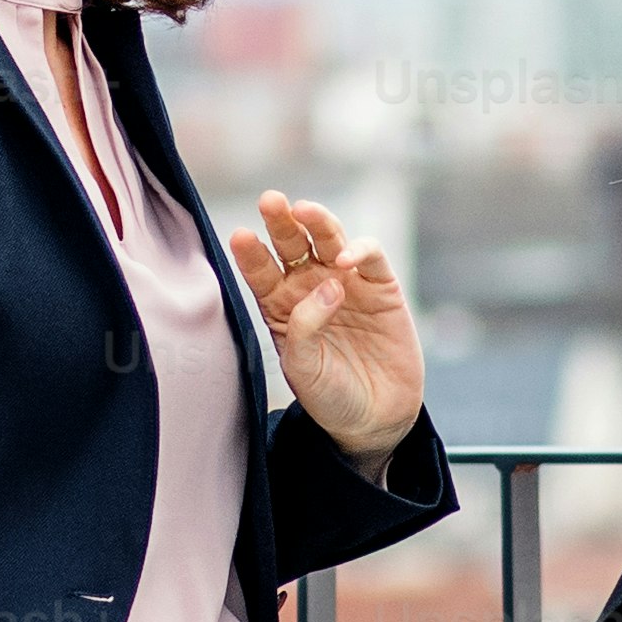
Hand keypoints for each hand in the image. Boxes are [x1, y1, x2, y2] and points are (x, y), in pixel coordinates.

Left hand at [231, 190, 424, 465]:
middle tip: (271, 202)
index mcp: (280, 305)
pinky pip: (370, 256)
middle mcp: (310, 286)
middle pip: (291, 244)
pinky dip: (358, 249)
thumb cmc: (329, 396)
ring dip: (317, 221)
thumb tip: (328, 285)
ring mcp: (346, 282)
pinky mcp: (381, 286)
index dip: (250, 253)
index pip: (260, 270)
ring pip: (328, 239)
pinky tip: (345, 260)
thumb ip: (305, 328)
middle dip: (280, 220)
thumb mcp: (303, 370)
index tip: (241, 237)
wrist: (374, 420)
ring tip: (305, 211)